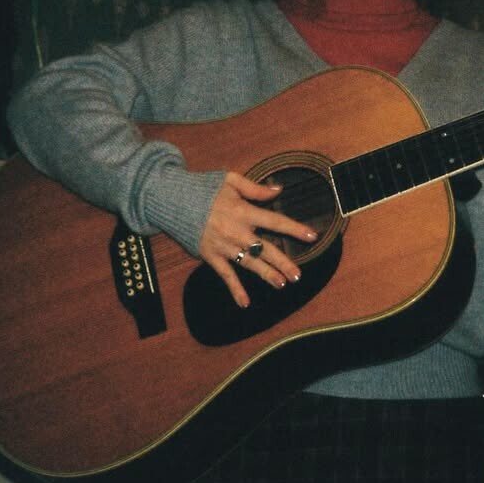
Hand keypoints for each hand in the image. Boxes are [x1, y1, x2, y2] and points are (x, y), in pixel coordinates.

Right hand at [198, 172, 317, 307]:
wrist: (171, 199)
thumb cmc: (202, 188)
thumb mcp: (229, 180)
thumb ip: (255, 188)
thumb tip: (278, 190)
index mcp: (243, 211)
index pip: (275, 221)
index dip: (294, 229)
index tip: (312, 236)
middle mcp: (236, 231)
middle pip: (266, 249)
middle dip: (283, 262)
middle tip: (298, 275)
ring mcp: (224, 246)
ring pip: (249, 263)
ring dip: (266, 275)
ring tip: (281, 284)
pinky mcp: (210, 255)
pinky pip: (225, 275)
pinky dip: (235, 289)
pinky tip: (245, 303)